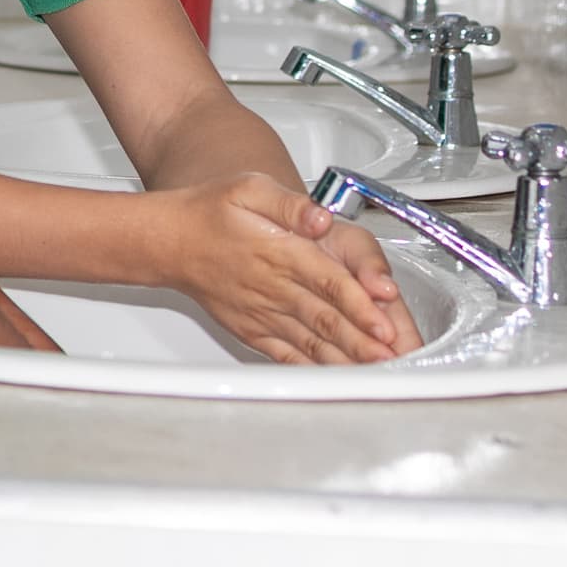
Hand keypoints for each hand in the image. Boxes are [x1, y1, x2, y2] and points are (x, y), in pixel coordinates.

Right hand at [140, 176, 411, 364]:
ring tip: (376, 373)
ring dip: (346, 359)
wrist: (171, 242)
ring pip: (311, 341)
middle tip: (395, 359)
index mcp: (280, 252)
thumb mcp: (250, 188)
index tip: (384, 324)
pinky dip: (313, 368)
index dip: (359, 305)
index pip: (328, 283)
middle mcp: (274, 288)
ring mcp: (263, 314)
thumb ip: (290, 204)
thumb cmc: (211, 212)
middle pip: (327, 319)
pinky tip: (334, 378)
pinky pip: (287, 354)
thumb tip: (320, 218)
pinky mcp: (254, 330)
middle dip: (364, 342)